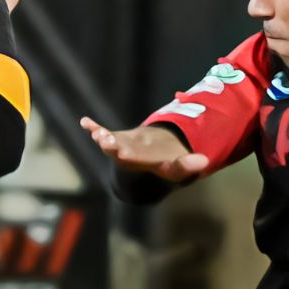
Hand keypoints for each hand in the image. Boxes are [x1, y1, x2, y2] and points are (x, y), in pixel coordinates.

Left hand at [80, 117, 208, 181]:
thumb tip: (204, 162)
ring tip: (99, 135)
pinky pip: (103, 133)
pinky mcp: (115, 140)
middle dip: (120, 151)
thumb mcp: (178, 167)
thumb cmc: (165, 163)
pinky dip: (94, 128)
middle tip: (113, 147)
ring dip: (106, 140)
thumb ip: (188, 165)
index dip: (151, 161)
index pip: (157, 165)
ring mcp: (122, 150)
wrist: (145, 162)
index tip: (142, 158)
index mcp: (153, 165)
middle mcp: (135, 160)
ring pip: (113, 146)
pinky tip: (84, 121)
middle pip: (127, 156)